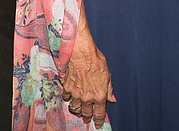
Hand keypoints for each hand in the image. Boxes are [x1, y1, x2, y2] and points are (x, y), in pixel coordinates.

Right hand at [62, 8, 114, 127]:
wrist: (82, 54)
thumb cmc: (96, 61)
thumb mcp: (108, 75)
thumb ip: (109, 89)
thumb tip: (112, 99)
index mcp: (99, 95)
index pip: (99, 113)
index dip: (99, 120)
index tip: (98, 124)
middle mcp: (87, 98)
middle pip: (86, 113)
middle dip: (87, 117)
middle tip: (87, 119)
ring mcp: (76, 94)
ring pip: (75, 109)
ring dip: (77, 111)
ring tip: (79, 111)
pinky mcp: (67, 88)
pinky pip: (66, 98)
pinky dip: (68, 99)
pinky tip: (70, 97)